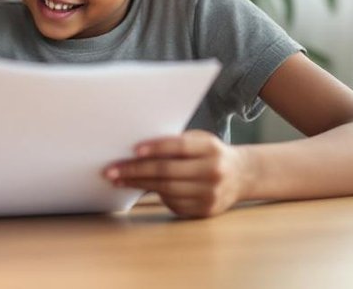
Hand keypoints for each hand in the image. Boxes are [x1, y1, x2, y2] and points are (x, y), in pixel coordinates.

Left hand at [102, 130, 249, 218]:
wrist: (241, 176)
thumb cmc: (210, 154)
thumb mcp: (200, 141)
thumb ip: (175, 143)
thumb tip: (137, 149)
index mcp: (210, 149)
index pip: (178, 146)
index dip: (155, 148)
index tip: (132, 150)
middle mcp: (213, 172)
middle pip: (167, 171)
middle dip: (135, 171)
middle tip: (111, 171)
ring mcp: (210, 194)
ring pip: (166, 190)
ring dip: (138, 185)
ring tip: (119, 180)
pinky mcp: (204, 211)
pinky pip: (172, 204)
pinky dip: (155, 195)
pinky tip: (141, 188)